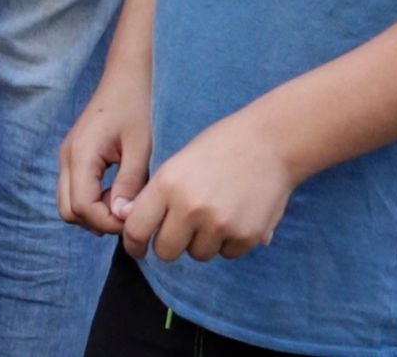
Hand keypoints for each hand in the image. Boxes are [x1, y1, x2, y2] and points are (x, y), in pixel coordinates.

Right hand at [56, 59, 156, 235]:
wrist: (126, 77)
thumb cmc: (135, 107)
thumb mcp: (140, 146)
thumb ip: (130, 183)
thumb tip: (123, 218)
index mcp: (81, 154)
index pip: (82, 207)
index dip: (107, 222)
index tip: (133, 218)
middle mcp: (67, 158)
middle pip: (69, 211)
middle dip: (98, 221)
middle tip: (128, 213)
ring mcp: (67, 158)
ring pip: (68, 205)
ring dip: (94, 212)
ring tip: (124, 200)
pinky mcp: (73, 157)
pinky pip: (74, 191)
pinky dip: (92, 201)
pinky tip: (117, 191)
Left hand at [120, 117, 299, 262]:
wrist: (271, 142)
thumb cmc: (220, 148)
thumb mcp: (178, 162)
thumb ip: (153, 195)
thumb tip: (125, 221)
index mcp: (168, 184)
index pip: (136, 229)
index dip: (133, 243)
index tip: (138, 247)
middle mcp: (191, 208)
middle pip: (165, 251)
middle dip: (170, 244)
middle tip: (182, 229)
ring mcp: (219, 225)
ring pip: (198, 254)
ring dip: (202, 241)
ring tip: (216, 212)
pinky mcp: (246, 236)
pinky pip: (227, 254)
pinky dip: (229, 242)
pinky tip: (237, 214)